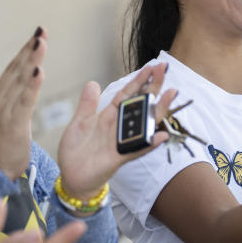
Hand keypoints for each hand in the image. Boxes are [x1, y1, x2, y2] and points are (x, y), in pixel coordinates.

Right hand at [0, 28, 46, 179]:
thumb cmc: (1, 149)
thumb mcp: (4, 119)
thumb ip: (11, 103)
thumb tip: (19, 88)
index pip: (12, 71)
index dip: (24, 52)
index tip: (37, 36)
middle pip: (15, 70)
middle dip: (29, 49)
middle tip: (41, 30)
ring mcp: (3, 112)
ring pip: (19, 81)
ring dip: (31, 60)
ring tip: (41, 42)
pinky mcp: (12, 125)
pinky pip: (24, 102)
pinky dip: (32, 85)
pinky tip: (39, 71)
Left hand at [57, 62, 176, 198]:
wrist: (70, 177)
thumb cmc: (76, 152)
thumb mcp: (80, 123)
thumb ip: (88, 104)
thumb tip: (93, 83)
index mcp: (109, 116)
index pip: (128, 94)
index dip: (139, 80)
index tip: (152, 66)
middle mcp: (119, 127)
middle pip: (141, 103)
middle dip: (153, 86)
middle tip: (165, 68)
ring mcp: (121, 142)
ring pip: (145, 123)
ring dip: (159, 110)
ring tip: (171, 94)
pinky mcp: (118, 158)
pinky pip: (137, 149)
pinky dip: (149, 143)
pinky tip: (161, 135)